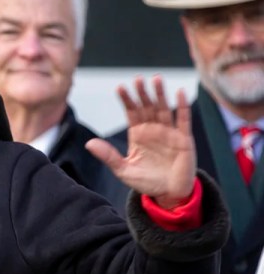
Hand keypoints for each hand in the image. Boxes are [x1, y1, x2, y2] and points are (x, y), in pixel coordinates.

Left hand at [86, 75, 195, 208]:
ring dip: (160, 94)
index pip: (131, 113)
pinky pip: (183, 120)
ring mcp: (169, 133)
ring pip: (164, 109)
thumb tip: (88, 144)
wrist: (169, 194)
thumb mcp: (123, 170)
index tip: (120, 87)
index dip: (127, 100)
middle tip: (138, 79)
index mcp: (138, 135)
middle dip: (142, 93)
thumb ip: (108, 156)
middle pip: (147, 107)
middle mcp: (153, 130)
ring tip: (156, 79)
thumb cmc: (146, 182)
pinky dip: (182, 107)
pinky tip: (180, 93)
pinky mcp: (184, 139)